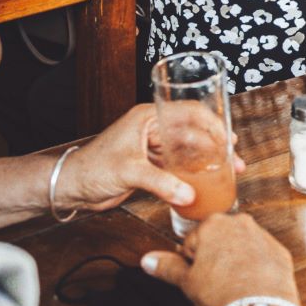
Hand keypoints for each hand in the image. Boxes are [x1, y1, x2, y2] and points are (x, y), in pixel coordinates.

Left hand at [56, 104, 245, 214]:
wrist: (71, 187)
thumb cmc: (91, 169)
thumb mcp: (129, 172)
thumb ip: (160, 183)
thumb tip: (189, 194)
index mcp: (148, 117)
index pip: (188, 112)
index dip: (212, 123)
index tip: (229, 138)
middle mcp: (153, 129)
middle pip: (193, 133)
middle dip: (216, 146)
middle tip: (234, 161)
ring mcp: (153, 148)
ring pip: (189, 152)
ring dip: (208, 162)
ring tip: (228, 173)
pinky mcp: (151, 166)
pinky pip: (179, 167)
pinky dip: (193, 175)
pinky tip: (206, 183)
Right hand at [140, 210, 298, 305]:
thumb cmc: (221, 293)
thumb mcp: (187, 281)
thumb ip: (167, 266)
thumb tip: (147, 259)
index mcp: (213, 224)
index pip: (193, 242)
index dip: (193, 264)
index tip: (199, 277)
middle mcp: (240, 223)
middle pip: (219, 241)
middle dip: (215, 259)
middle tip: (215, 283)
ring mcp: (263, 236)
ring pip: (242, 248)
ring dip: (236, 263)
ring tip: (234, 287)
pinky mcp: (280, 252)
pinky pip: (263, 258)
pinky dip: (257, 269)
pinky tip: (252, 287)